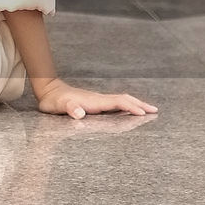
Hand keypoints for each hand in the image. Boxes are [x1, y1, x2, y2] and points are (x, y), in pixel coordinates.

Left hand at [33, 77, 157, 119]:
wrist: (49, 91)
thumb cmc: (53, 101)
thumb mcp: (58, 106)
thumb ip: (69, 109)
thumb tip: (79, 114)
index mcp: (94, 101)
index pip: (116, 102)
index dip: (130, 107)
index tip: (143, 113)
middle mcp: (99, 99)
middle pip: (123, 99)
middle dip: (139, 104)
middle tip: (155, 111)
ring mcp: (98, 100)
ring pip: (121, 101)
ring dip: (135, 104)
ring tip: (149, 110)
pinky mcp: (95, 103)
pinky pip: (115, 104)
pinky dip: (127, 106)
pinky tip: (130, 111)